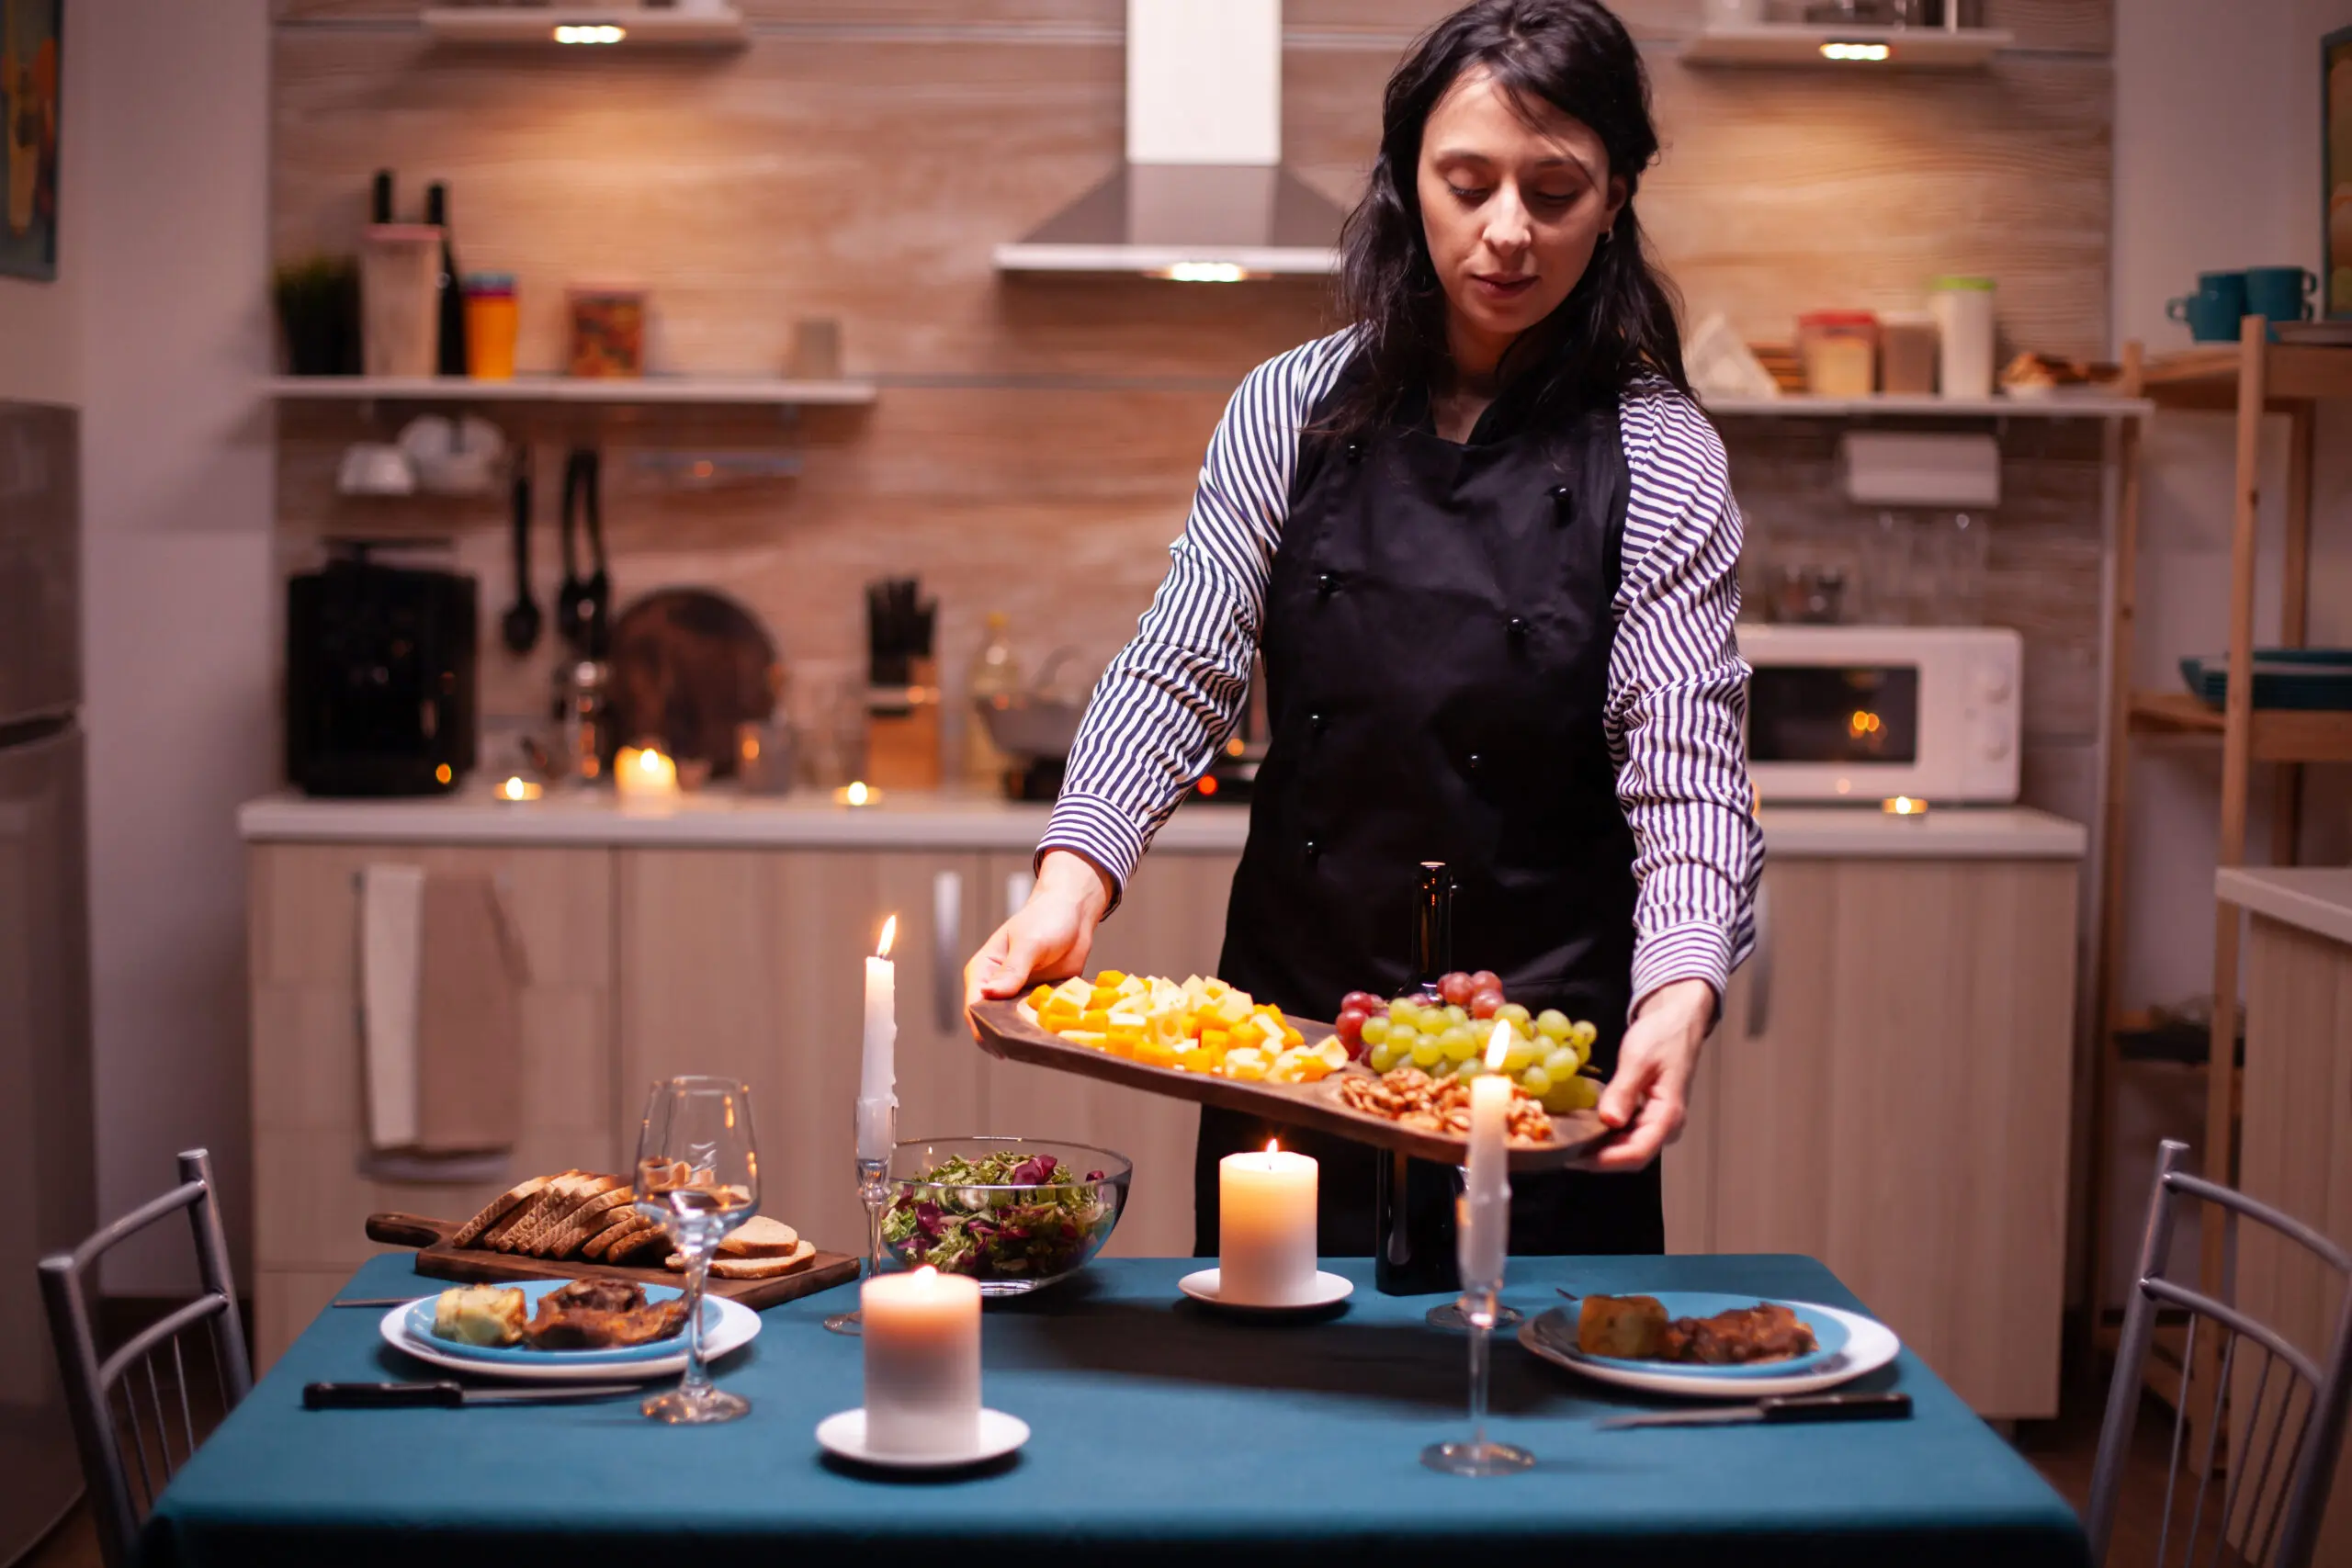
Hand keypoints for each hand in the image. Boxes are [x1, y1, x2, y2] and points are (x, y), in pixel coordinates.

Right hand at [963, 850, 1114, 1042]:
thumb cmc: (1047, 920)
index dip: (983, 1027)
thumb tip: (989, 995)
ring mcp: (1017, 997)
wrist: (1074, 915)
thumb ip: (1013, 969)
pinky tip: (1054, 1040)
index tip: (1000, 1043)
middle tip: (1024, 1050)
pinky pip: (1037, 1023)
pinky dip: (1043, 1031)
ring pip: (1014, 1027)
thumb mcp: (1030, 943)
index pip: (974, 1006)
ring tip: (1039, 1049)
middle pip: (992, 1022)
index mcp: (983, 972)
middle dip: (1005, 1037)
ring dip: (1025, 1037)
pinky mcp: (1038, 1002)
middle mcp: (996, 988)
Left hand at [1573, 978, 1712, 1172]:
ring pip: (1627, 1148)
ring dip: (1599, 1149)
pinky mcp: (1647, 1117)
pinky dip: (1604, 1136)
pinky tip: (1583, 1129)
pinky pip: (1626, 1135)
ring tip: (1568, 1142)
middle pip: (1631, 1155)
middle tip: (1562, 1150)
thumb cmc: (1662, 1037)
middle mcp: (1665, 1127)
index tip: (1576, 1157)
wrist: (1678, 1023)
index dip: (1606, 1160)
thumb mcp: (1639, 1059)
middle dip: (1598, 1158)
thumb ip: (1624, 1091)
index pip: (1638, 1152)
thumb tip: (1609, 1121)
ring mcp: (1657, 1123)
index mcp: (1668, 1115)